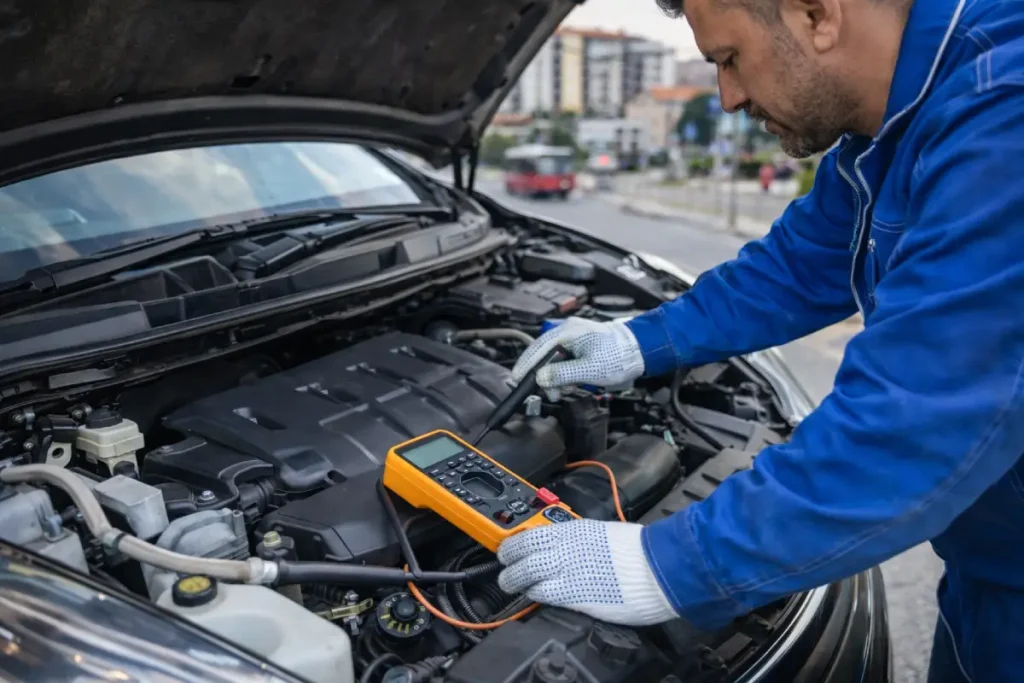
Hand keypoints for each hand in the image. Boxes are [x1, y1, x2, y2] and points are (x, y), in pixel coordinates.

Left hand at [496, 518, 677, 626]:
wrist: (658, 567)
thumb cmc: (642, 551)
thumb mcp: (606, 534)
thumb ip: (587, 541)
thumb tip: (580, 548)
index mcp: (575, 528)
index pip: (533, 532)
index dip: (516, 541)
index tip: (510, 546)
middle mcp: (565, 545)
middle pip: (522, 551)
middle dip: (508, 561)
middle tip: (504, 567)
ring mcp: (566, 569)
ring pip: (525, 573)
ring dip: (513, 580)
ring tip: (509, 585)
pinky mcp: (572, 594)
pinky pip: (541, 593)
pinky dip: (533, 595)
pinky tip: (532, 597)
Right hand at [511, 318, 644, 398]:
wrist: (642, 350)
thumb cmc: (619, 356)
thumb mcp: (588, 370)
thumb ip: (561, 374)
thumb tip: (541, 378)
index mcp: (568, 332)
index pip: (538, 348)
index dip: (526, 365)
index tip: (516, 378)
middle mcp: (569, 332)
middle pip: (545, 355)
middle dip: (545, 376)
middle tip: (550, 393)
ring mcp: (576, 339)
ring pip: (555, 360)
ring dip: (556, 378)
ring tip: (565, 390)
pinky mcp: (582, 347)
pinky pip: (566, 362)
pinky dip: (566, 374)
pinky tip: (572, 384)